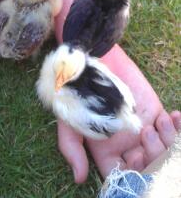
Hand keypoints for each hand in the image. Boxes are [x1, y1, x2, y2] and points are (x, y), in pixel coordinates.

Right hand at [58, 45, 180, 182]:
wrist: (96, 60)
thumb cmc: (79, 93)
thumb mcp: (70, 121)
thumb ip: (72, 149)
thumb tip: (79, 178)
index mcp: (107, 153)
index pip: (125, 178)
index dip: (135, 175)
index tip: (137, 156)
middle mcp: (127, 145)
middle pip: (149, 168)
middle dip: (154, 157)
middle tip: (146, 133)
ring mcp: (142, 130)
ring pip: (164, 151)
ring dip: (168, 142)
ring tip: (158, 123)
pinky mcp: (154, 113)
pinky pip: (173, 130)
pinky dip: (177, 128)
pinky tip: (172, 116)